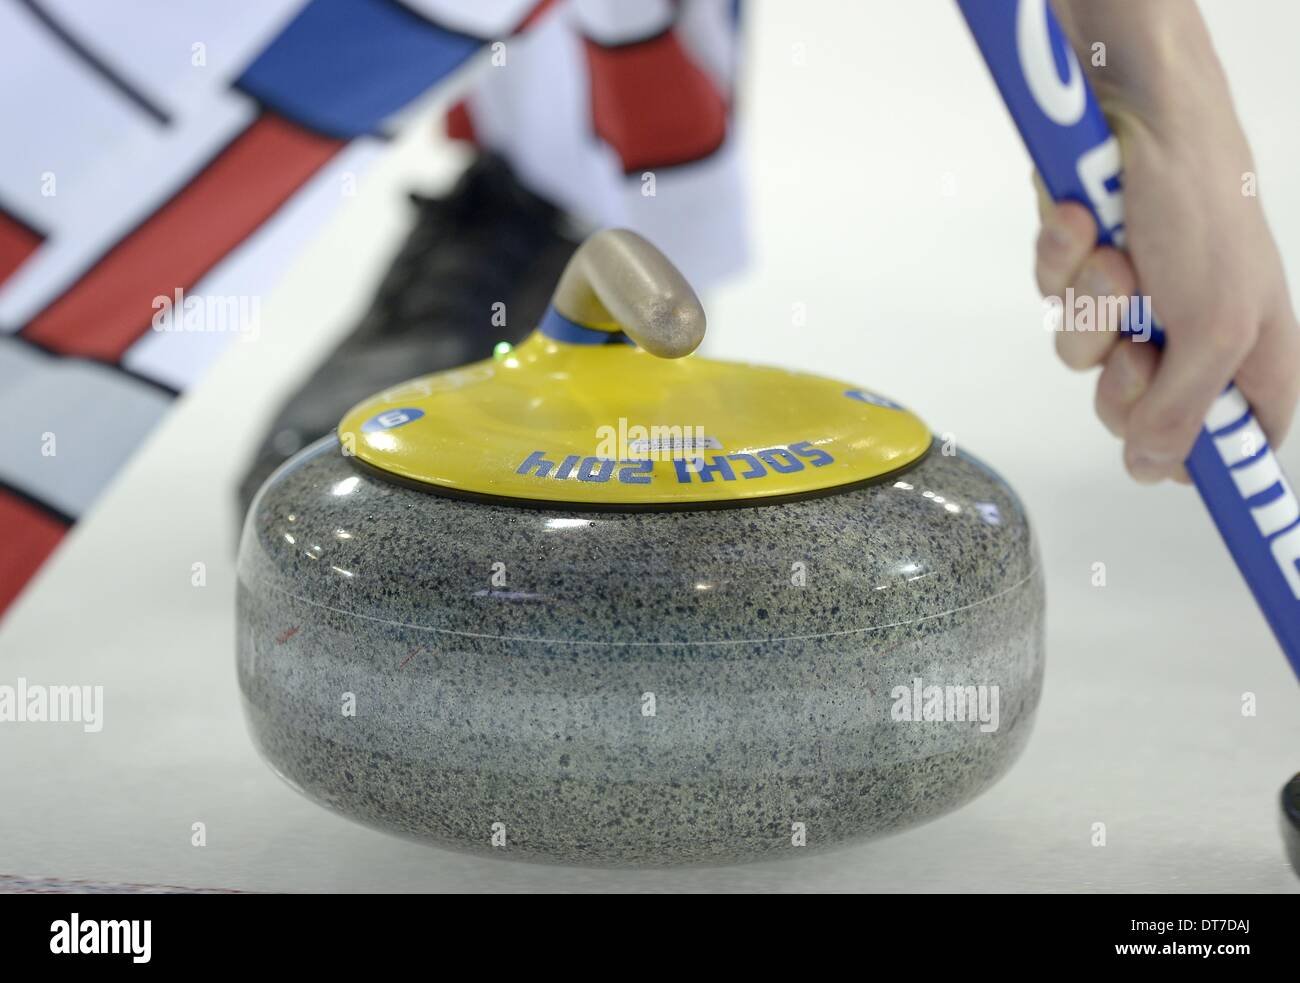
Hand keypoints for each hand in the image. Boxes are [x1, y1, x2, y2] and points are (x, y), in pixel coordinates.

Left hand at [1035, 4, 1299, 483]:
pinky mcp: (1085, 265)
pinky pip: (1054, 299)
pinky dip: (1063, 263)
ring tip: (1115, 256)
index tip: (1164, 468)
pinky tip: (1080, 226)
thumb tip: (1156, 472)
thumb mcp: (1213, 325)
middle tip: (1136, 341)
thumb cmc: (1199, 204)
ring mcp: (1135, 297)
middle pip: (1136, 410)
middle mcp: (1191, 330)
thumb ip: (1186, 409)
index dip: (1198, 460)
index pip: (1233, 438)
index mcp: (1250, 351)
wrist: (1130, 110)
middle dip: (1122, 375)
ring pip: (1083, 353)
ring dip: (1091, 306)